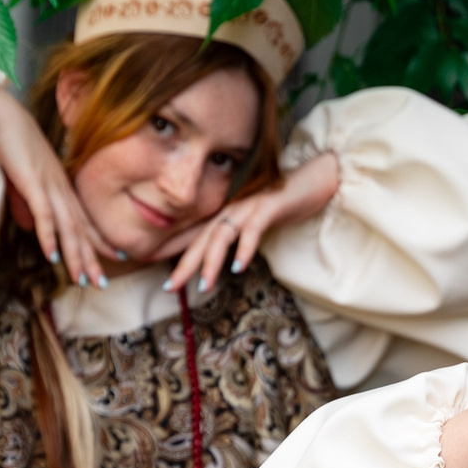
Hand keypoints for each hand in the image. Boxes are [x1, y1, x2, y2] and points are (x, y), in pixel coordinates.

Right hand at [0, 88, 110, 286]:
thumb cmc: (7, 141)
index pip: (83, 219)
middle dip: (91, 257)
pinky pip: (44, 213)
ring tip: (82, 279)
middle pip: (80, 228)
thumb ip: (25, 202)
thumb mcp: (19, 178)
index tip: (115, 258)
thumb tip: (28, 225)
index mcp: (59, 185)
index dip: (98, 240)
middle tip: (102, 283)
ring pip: (67, 226)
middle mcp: (60, 186)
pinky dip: (49, 235)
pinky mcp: (32, 181)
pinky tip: (52, 256)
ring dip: (75, 254)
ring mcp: (48, 183)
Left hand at [161, 150, 341, 296]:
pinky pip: (253, 229)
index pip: (194, 238)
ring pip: (222, 235)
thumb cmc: (282, 206)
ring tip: (204, 285)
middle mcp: (231, 211)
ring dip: (211, 262)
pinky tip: (238, 267)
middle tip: (169, 287)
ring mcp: (249, 207)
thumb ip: (235, 240)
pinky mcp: (269, 206)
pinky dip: (245, 248)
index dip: (174, 253)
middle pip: (201, 239)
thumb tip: (219, 262)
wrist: (312, 180)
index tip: (155, 273)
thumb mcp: (252, 226)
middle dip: (184, 264)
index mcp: (226, 217)